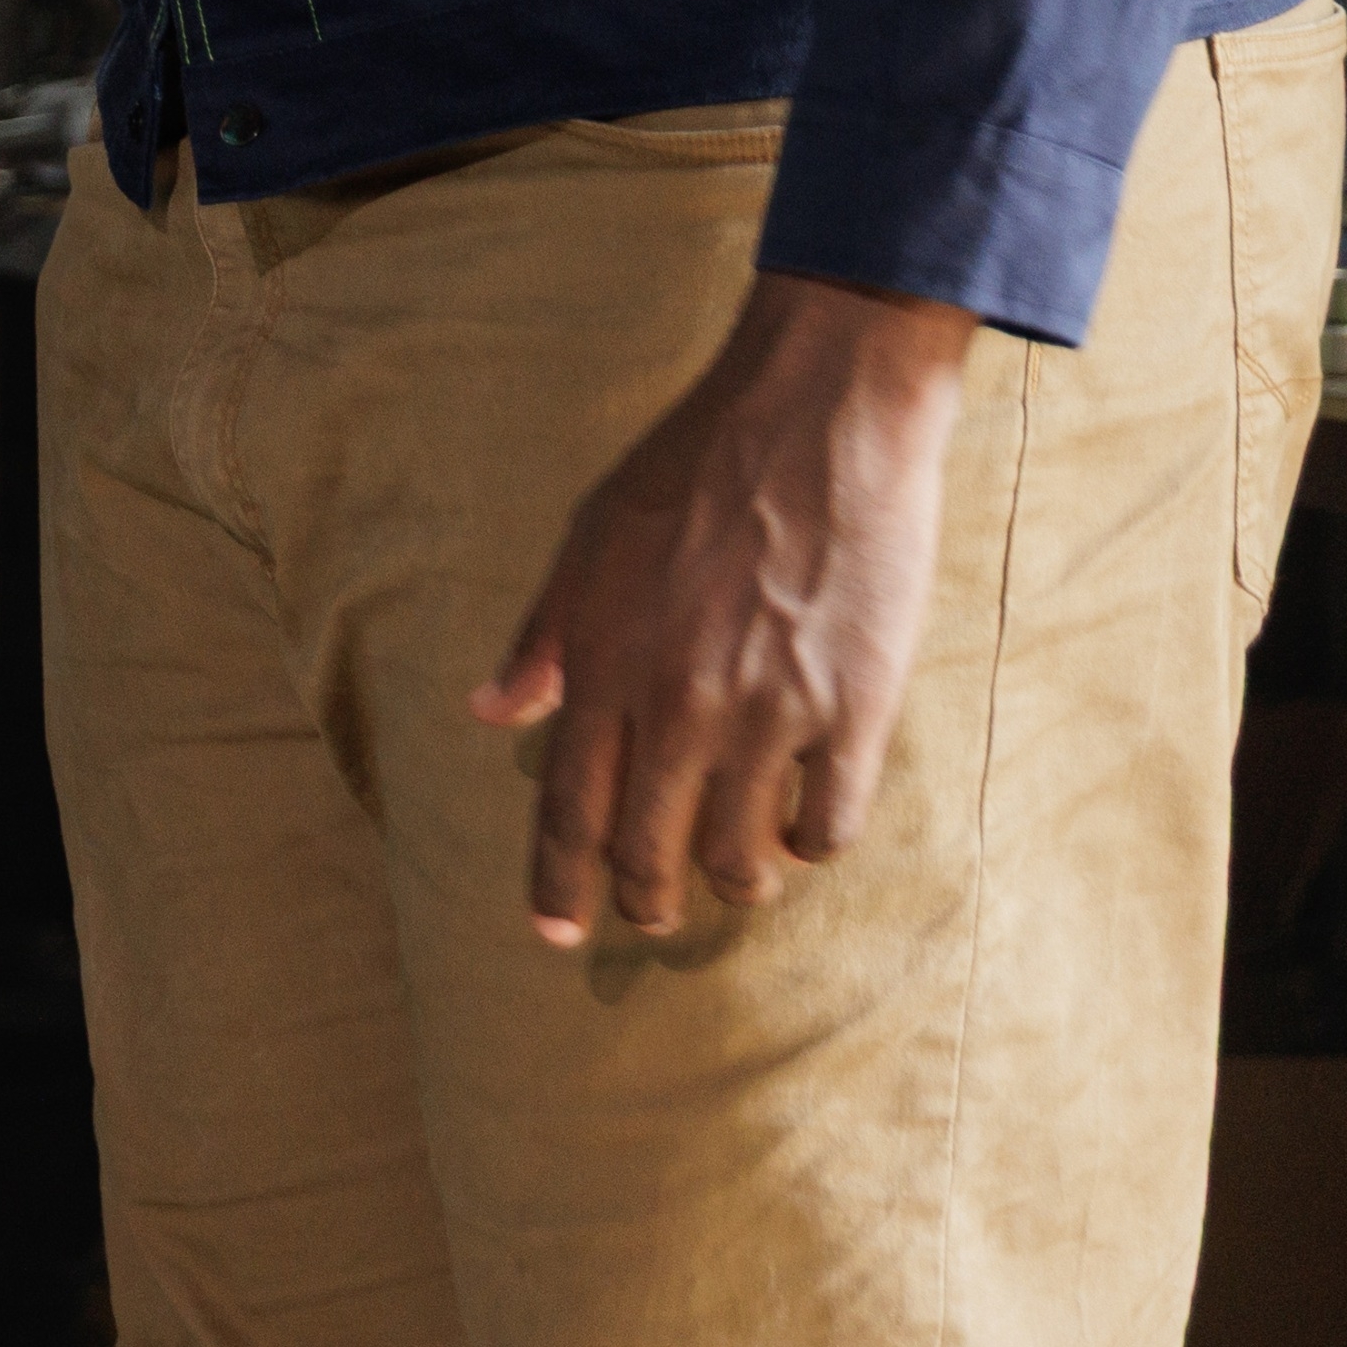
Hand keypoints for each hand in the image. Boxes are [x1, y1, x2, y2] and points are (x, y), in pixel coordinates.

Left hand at [467, 274, 979, 944]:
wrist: (818, 414)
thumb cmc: (694, 465)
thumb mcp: (589, 538)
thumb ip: (543, 636)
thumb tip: (493, 711)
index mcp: (605, 664)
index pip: (568, 811)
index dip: (559, 886)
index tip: (555, 933)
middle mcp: (678, 703)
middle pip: (648, 853)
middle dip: (642, 901)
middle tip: (650, 912)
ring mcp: (768, 712)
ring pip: (739, 856)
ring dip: (733, 880)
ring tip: (736, 871)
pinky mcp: (853, 709)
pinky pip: (829, 825)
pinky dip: (812, 845)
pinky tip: (805, 831)